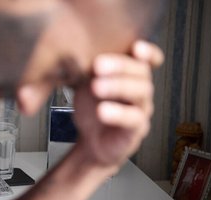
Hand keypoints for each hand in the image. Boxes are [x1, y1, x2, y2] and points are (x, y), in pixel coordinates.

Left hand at [73, 40, 163, 167]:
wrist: (91, 143)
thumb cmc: (91, 109)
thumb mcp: (83, 84)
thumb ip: (80, 68)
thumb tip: (62, 51)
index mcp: (130, 74)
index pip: (148, 59)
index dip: (148, 52)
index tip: (135, 46)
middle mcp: (139, 89)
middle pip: (141, 71)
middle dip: (120, 66)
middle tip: (98, 65)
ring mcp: (140, 109)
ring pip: (140, 92)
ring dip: (118, 86)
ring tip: (96, 87)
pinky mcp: (135, 129)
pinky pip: (133, 119)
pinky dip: (118, 113)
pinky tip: (103, 111)